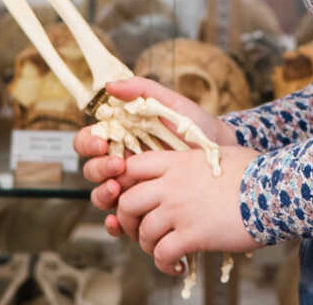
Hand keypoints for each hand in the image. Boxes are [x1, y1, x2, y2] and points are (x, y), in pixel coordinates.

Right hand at [77, 78, 234, 214]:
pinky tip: (117, 222)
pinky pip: (120, 222)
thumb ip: (142, 90)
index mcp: (122, 138)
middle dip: (98, 169)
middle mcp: (122, 164)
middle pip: (92, 170)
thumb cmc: (196, 127)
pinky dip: (113, 224)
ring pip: (101, 196)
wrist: (224, 154)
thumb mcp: (171, 104)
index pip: (90, 140)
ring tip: (118, 190)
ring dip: (103, 194)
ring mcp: (132, 189)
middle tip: (117, 165)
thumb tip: (109, 86)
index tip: (102, 142)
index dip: (88, 142)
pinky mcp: (144, 211)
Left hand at [113, 145, 259, 274]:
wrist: (275, 191)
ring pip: (143, 232)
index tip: (132, 196)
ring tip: (162, 251)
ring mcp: (180, 210)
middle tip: (140, 230)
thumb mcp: (219, 153)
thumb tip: (199, 161)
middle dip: (127, 220)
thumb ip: (198, 158)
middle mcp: (172, 185)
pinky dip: (165, 264)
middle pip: (126, 202)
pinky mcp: (193, 235)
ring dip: (148, 246)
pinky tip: (177, 266)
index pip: (131, 167)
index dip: (124, 183)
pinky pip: (163, 254)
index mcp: (177, 161)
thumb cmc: (254, 171)